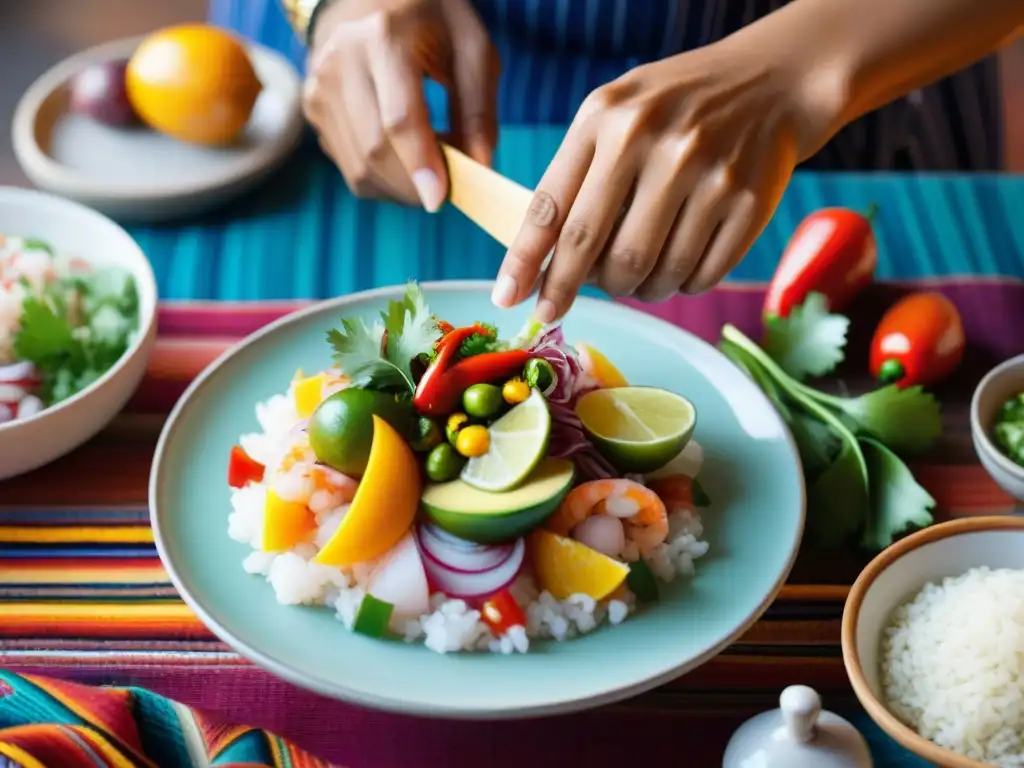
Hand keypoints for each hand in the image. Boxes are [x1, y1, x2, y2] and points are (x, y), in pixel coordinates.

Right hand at [303, 0, 498, 209]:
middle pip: (374, 149)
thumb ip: (479, 109)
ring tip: (429, 172)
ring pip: (359, 167)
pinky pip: (349, 167)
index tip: (440, 201)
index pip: (399, 117)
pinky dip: (382, 180)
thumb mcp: (471, 48)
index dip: (421, 164)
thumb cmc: (431, 22)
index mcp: (383, 37)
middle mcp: (340, 61)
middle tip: (447, 193)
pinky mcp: (313, 109)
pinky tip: (403, 162)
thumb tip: (480, 167)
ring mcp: (319, 87)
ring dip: (400, 188)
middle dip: (413, 186)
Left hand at [492, 38, 831, 321]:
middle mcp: (653, 141)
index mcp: (605, 118)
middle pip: (597, 253)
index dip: (525, 262)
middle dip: (570, 291)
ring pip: (650, 274)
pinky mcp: (748, 202)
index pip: (551, 207)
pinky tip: (680, 264)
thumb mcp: (615, 114)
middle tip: (559, 308)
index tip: (508, 299)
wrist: (773, 81)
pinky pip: (699, 277)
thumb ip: (576, 175)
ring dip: (635, 290)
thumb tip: (540, 262)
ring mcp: (705, 172)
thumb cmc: (675, 108)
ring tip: (635, 274)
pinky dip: (682, 285)